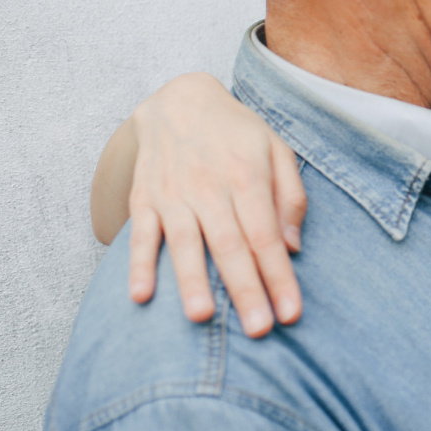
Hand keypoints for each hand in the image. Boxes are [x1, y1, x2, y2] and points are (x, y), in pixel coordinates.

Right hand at [126, 73, 305, 336]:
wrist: (179, 100)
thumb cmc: (238, 133)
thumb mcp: (277, 150)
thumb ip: (290, 197)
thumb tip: (292, 247)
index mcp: (247, 176)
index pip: (266, 237)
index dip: (279, 277)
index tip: (291, 314)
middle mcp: (209, 187)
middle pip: (230, 246)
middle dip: (245, 290)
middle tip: (258, 331)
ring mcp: (173, 194)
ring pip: (184, 243)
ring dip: (192, 281)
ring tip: (203, 317)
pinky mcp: (145, 199)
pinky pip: (140, 235)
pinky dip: (138, 265)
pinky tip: (141, 295)